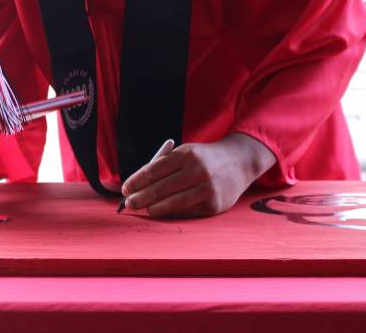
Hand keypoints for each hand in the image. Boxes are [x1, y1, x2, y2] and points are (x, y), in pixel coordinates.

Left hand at [119, 133, 275, 217]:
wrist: (240, 162)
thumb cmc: (204, 158)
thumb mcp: (186, 152)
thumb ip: (165, 165)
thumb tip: (138, 184)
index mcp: (186, 154)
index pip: (154, 169)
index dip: (137, 181)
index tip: (125, 188)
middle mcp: (197, 171)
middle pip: (161, 188)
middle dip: (140, 197)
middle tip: (128, 203)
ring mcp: (207, 189)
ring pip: (172, 203)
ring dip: (154, 208)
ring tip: (144, 208)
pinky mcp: (214, 205)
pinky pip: (187, 211)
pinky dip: (172, 212)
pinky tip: (162, 212)